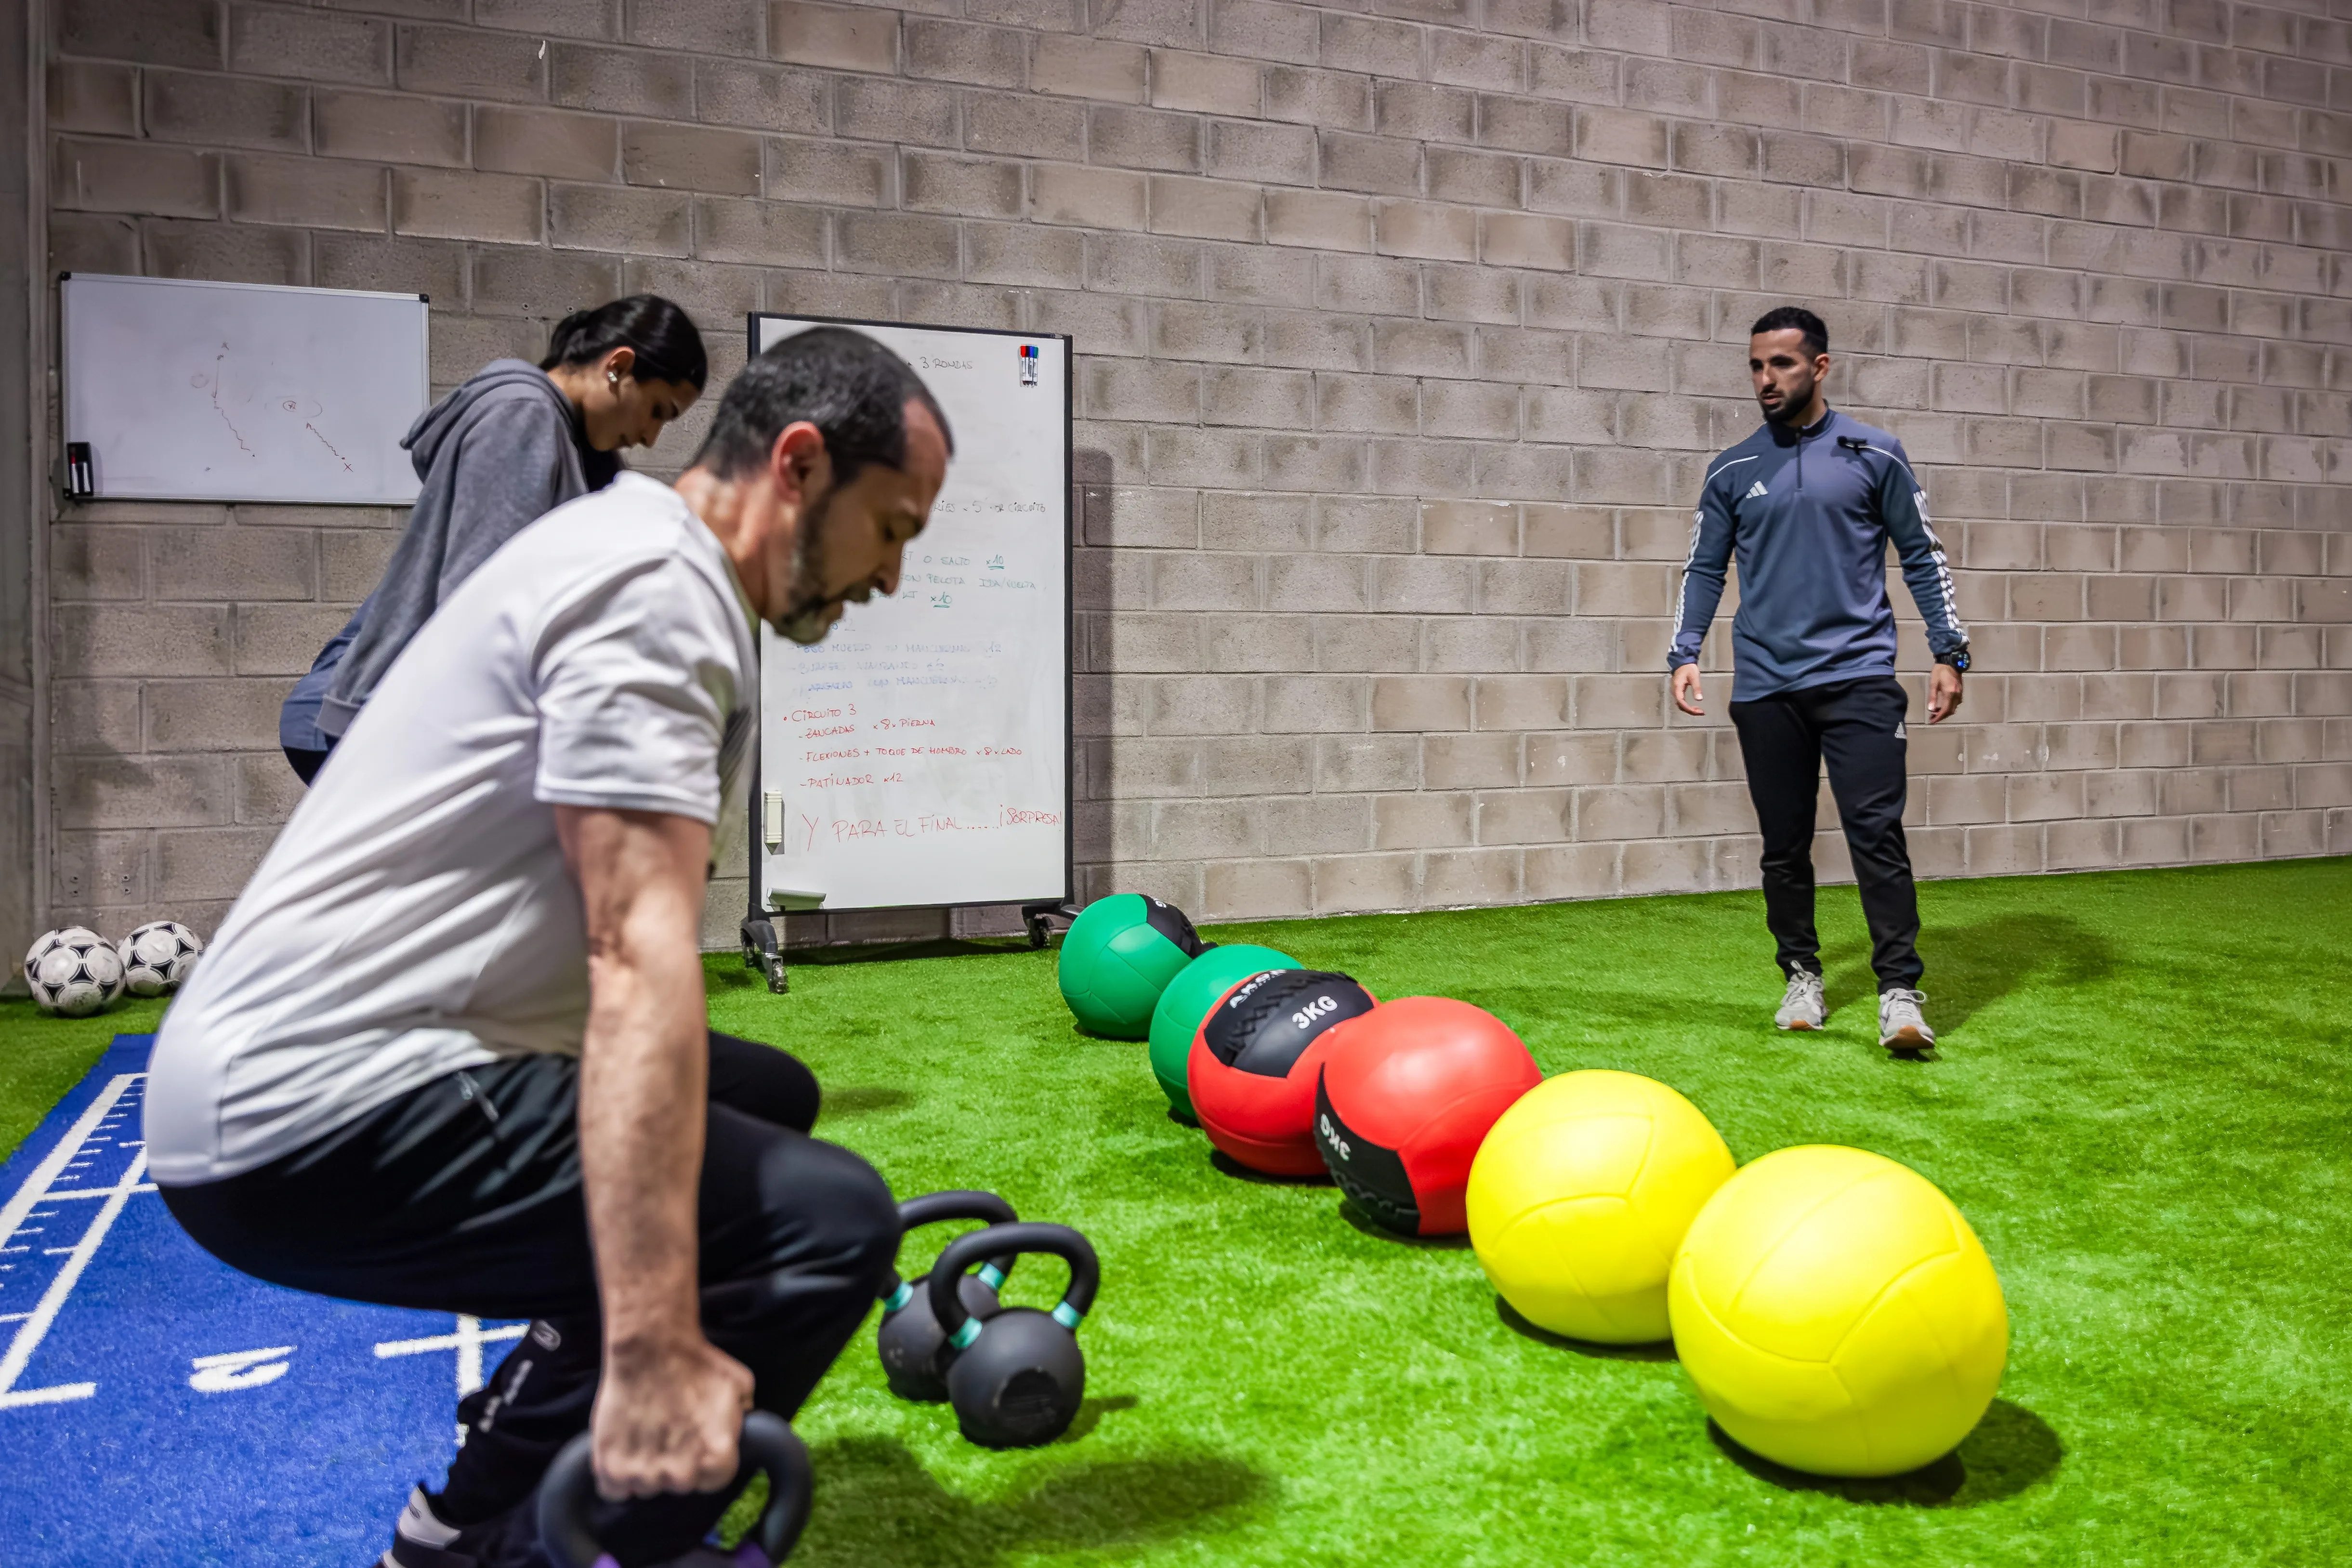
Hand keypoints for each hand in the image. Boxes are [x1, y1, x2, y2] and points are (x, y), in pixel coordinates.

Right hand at [591, 1332, 753, 1500]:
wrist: (650, 1347)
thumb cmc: (696, 1363)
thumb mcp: (739, 1384)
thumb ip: (744, 1413)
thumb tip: (740, 1424)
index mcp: (717, 1458)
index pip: (714, 1480)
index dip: (704, 1460)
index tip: (695, 1444)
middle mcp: (682, 1474)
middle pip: (679, 1485)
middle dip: (675, 1465)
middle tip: (667, 1435)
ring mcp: (645, 1474)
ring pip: (646, 1488)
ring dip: (644, 1469)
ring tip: (643, 1437)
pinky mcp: (611, 1468)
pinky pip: (615, 1491)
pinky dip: (616, 1476)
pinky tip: (622, 1451)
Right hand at [1671, 663, 1704, 716]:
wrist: (1682, 661)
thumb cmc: (1688, 668)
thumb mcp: (1694, 677)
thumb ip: (1697, 688)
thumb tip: (1699, 699)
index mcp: (1677, 688)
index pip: (1681, 703)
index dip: (1689, 709)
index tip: (1698, 711)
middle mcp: (1675, 691)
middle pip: (1680, 706)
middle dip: (1690, 711)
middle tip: (1700, 712)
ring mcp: (1676, 691)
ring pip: (1680, 705)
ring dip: (1689, 709)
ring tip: (1698, 711)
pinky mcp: (1678, 691)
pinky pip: (1681, 701)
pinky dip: (1687, 705)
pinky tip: (1693, 706)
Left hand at [1927, 663, 1962, 723]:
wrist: (1951, 662)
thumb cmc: (1940, 672)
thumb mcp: (1933, 684)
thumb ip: (1932, 697)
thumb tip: (1930, 709)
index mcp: (1950, 693)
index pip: (1945, 710)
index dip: (1938, 717)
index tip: (1932, 721)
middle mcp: (1957, 695)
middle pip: (1951, 711)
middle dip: (1942, 716)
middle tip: (1932, 718)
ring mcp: (1960, 693)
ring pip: (1954, 708)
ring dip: (1945, 712)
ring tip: (1935, 713)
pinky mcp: (1961, 691)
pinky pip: (1956, 703)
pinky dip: (1949, 707)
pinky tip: (1943, 706)